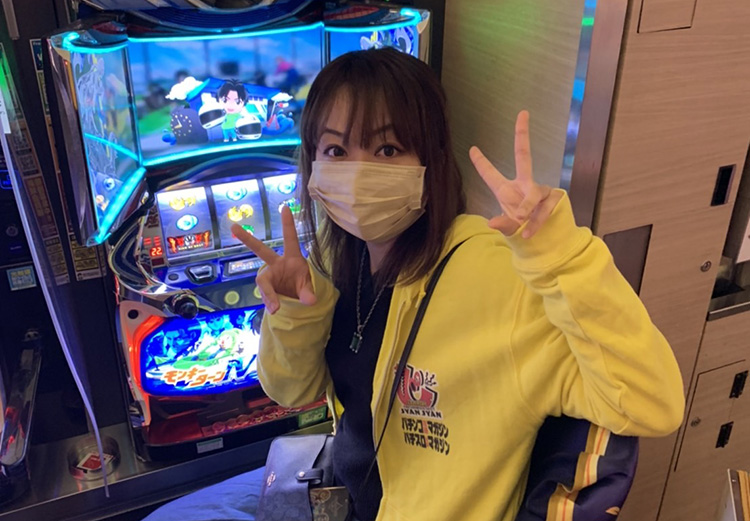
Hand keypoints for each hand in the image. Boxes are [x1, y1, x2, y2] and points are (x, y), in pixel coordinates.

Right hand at [230, 206, 315, 313]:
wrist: (297, 301)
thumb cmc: (304, 287)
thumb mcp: (309, 288)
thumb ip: (309, 293)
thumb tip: (310, 301)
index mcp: (292, 258)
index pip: (290, 238)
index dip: (288, 224)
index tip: (285, 207)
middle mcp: (277, 264)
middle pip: (261, 250)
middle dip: (247, 239)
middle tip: (234, 227)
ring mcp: (270, 275)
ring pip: (263, 282)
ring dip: (268, 294)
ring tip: (275, 306)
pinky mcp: (266, 288)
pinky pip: (266, 296)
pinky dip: (270, 302)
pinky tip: (275, 309)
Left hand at [469, 110, 562, 238]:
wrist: (547, 241)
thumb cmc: (523, 230)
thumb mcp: (509, 229)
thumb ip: (502, 225)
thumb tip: (492, 222)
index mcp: (506, 191)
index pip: (491, 175)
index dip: (481, 163)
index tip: (472, 148)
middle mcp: (524, 185)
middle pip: (523, 155)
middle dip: (522, 134)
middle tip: (522, 114)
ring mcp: (540, 190)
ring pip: (534, 193)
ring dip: (527, 207)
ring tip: (521, 222)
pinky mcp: (555, 197)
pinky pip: (544, 207)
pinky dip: (536, 220)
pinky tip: (529, 232)